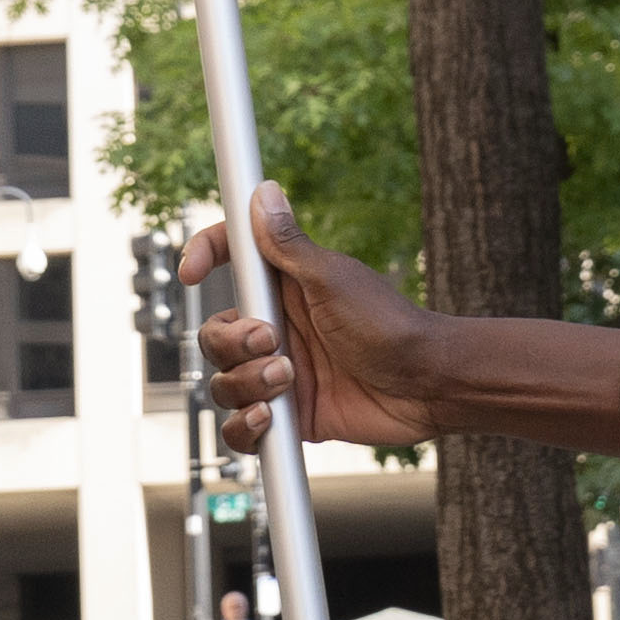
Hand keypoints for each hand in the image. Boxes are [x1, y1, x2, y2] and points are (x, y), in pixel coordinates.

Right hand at [187, 186, 445, 454]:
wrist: (426, 386)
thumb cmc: (390, 324)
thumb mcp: (333, 279)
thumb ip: (289, 244)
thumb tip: (262, 191)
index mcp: (284, 288)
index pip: (230, 260)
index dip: (204, 256)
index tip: (192, 272)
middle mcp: (276, 330)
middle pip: (215, 335)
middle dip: (232, 343)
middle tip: (273, 344)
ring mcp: (279, 374)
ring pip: (223, 381)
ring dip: (245, 384)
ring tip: (287, 381)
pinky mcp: (288, 415)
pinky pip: (240, 427)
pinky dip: (244, 426)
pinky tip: (269, 418)